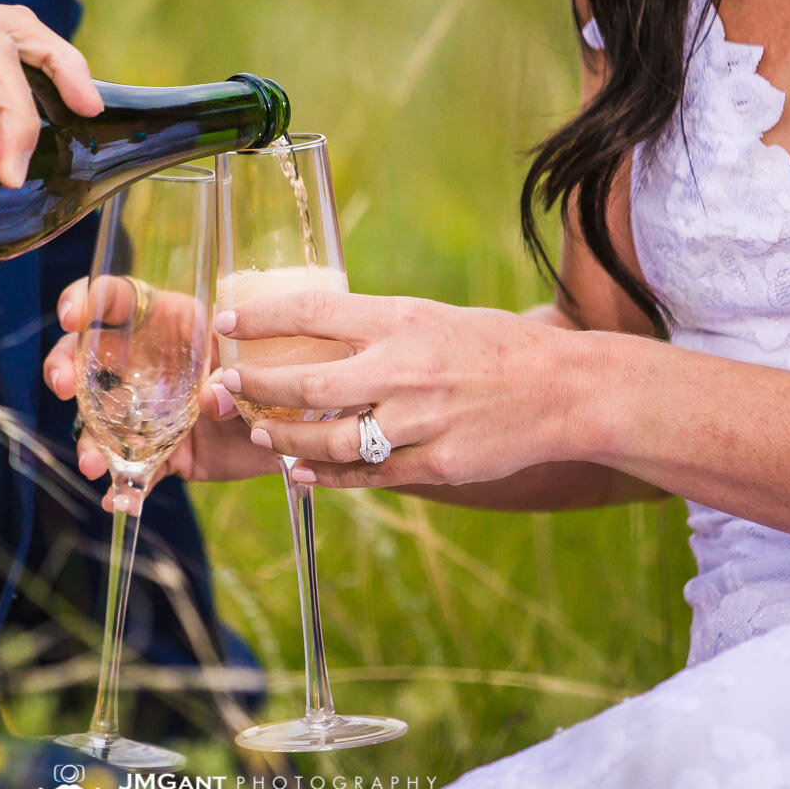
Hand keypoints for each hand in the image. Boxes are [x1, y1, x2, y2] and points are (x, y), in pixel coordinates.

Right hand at [42, 277, 278, 509]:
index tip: (71, 316)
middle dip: (64, 367)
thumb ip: (235, 369)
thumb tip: (211, 396)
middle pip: (85, 358)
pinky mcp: (163, 454)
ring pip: (100, 423)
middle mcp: (146, 365)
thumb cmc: (277, 371)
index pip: (115, 300)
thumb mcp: (259, 357)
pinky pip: (135, 472)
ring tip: (94, 465)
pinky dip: (124, 490)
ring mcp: (148, 412)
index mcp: (168, 322)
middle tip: (63, 385)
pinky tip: (118, 502)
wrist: (299, 426)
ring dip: (90, 444)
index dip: (85, 300)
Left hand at [215, 291, 599, 488]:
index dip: (261, 318)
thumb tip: (314, 336)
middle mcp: (407, 369)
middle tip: (229, 386)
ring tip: (261, 435)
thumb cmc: (493, 347)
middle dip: (258, 386)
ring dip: (286, 441)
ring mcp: (422, 421)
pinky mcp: (438, 465)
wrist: (565, 389)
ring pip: (333, 439)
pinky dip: (329, 476)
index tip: (224, 321)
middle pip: (309, 383)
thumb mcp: (432, 318)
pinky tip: (302, 472)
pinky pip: (370, 476)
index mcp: (403, 320)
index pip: (314, 312)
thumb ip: (376, 329)